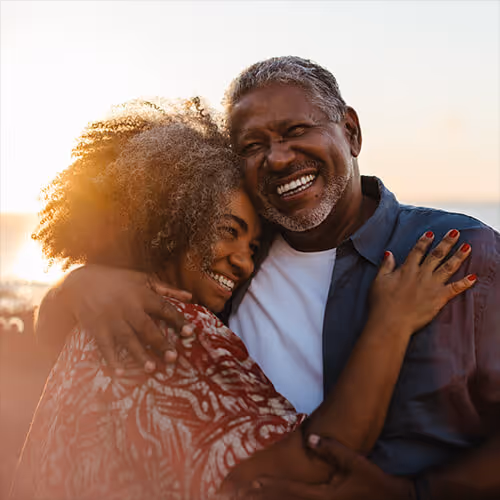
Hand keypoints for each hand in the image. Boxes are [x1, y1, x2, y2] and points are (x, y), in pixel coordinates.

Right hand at [62, 265, 192, 373]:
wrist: (80, 283)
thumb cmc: (118, 280)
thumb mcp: (142, 278)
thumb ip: (167, 288)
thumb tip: (190, 296)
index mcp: (141, 294)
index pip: (163, 308)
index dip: (177, 320)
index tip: (189, 332)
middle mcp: (128, 308)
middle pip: (146, 327)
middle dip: (160, 343)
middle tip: (174, 357)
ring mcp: (111, 319)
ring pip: (128, 339)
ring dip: (139, 355)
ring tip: (152, 369)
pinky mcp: (97, 329)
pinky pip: (105, 346)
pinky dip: (111, 360)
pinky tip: (120, 372)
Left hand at [234, 435, 412, 499]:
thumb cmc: (376, 482)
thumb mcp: (355, 462)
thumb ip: (331, 449)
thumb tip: (309, 436)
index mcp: (324, 496)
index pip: (290, 491)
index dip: (269, 488)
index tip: (250, 485)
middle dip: (261, 498)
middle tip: (238, 495)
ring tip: (249, 498)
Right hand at [369, 229, 475, 334]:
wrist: (391, 321)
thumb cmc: (382, 303)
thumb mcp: (379, 281)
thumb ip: (386, 266)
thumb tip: (389, 253)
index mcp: (407, 269)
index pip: (418, 250)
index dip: (425, 241)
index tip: (431, 233)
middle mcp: (422, 274)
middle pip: (437, 255)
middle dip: (447, 242)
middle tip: (455, 233)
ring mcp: (432, 286)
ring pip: (449, 267)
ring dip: (459, 256)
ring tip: (467, 247)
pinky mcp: (439, 298)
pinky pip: (455, 289)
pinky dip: (465, 283)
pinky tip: (473, 277)